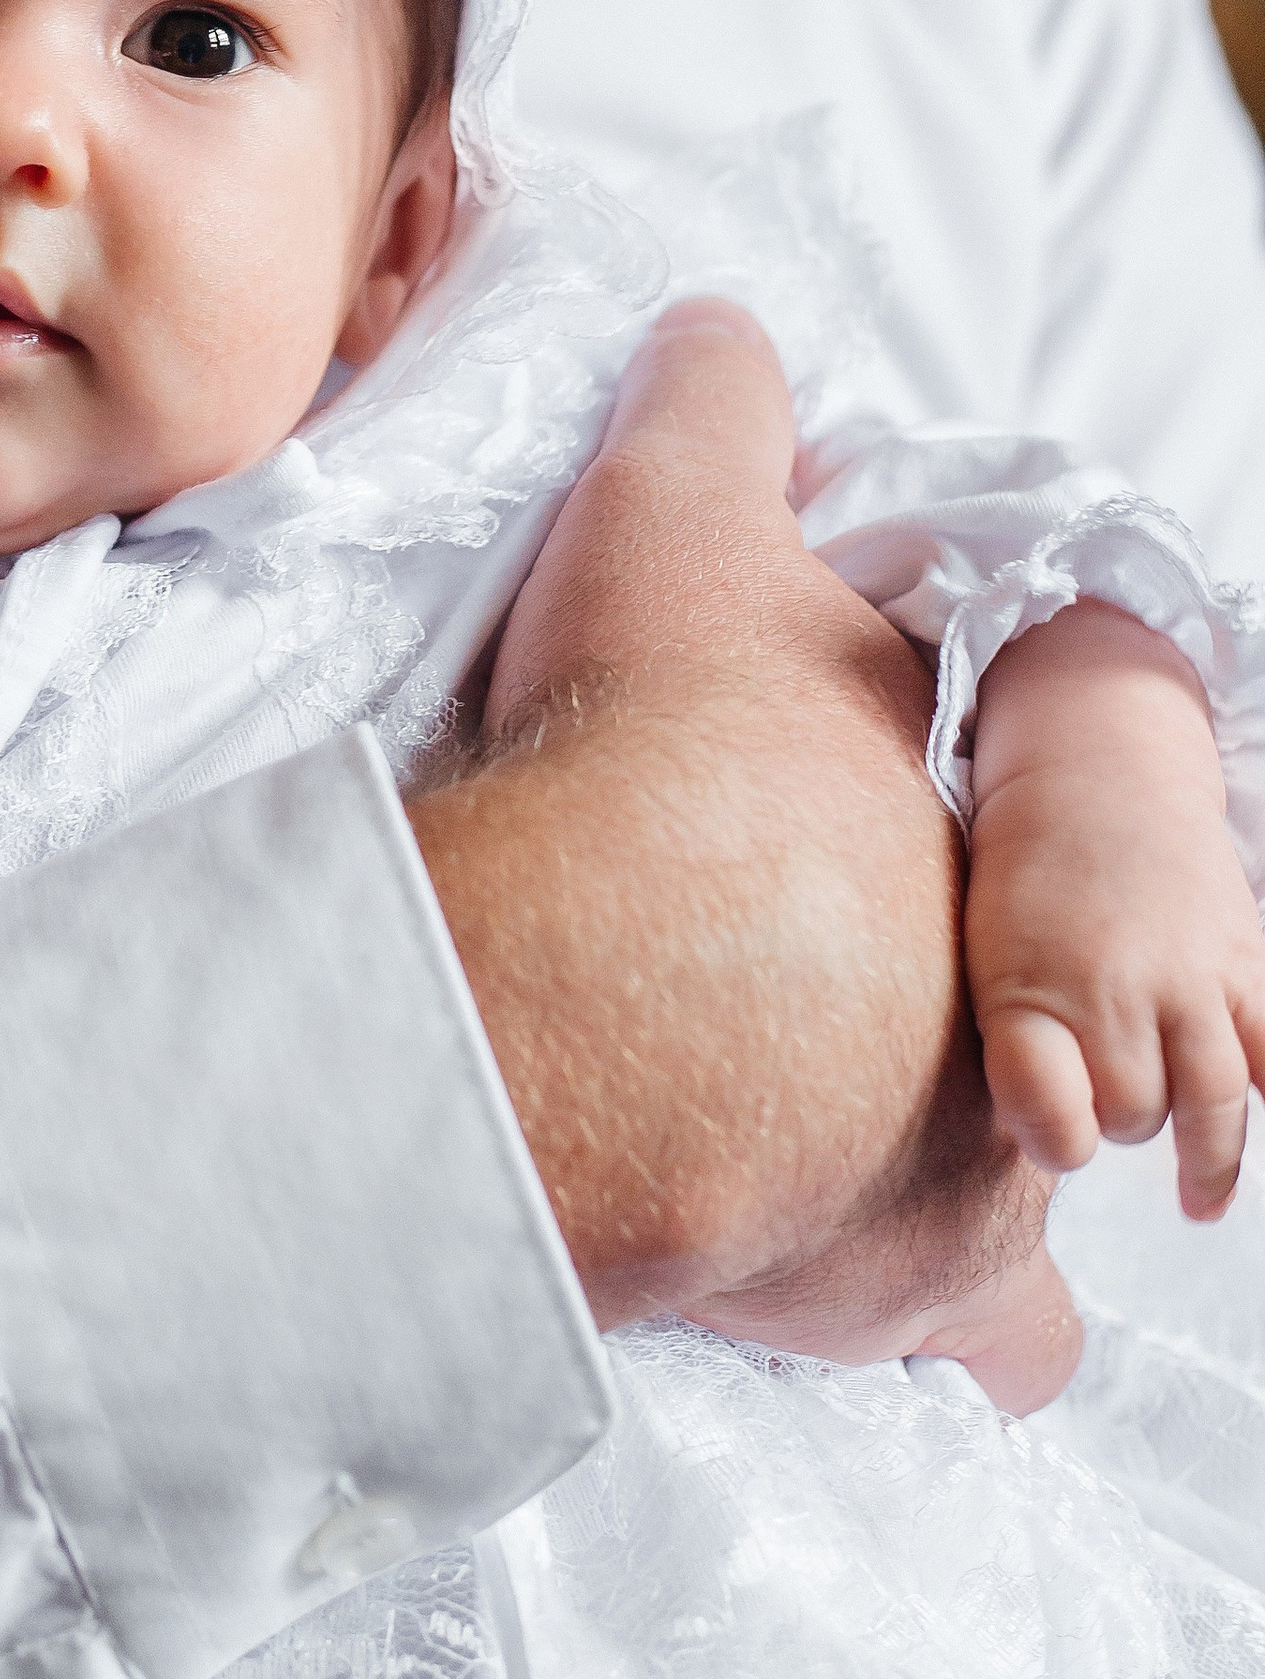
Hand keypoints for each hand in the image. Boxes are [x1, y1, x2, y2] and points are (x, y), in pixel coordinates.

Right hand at [416, 301, 1077, 1410]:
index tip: (892, 800)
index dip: (970, 780)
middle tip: (918, 986)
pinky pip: (998, 1325)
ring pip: (1046, 1144)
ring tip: (931, 1144)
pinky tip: (952, 1345)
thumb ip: (713, 411)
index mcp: (978, 785)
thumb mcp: (676, 515)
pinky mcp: (942, 1276)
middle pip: (1051, 959)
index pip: (1032, 775)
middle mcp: (1019, 957)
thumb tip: (723, 332)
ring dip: (1004, 1148)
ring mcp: (997, 1128)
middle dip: (1009, 969)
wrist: (627, 986)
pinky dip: (972, 1332)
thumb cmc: (665, 751)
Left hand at [969, 598, 1264, 1218]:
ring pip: (1208, 1103)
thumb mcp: (987, 956)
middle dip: (1119, 1120)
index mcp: (1029, 989)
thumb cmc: (1025, 879)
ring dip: (1207, 1160)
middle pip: (1132, 1113)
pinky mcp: (1243, 962)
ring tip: (1196, 1206)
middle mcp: (1111, 988)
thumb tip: (1056, 1146)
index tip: (1056, 1144)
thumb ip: (1017, 1050)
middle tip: (1108, 1100)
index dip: (1052, 1140)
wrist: (1094, 772)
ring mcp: (1187, 977)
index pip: (1048, 1109)